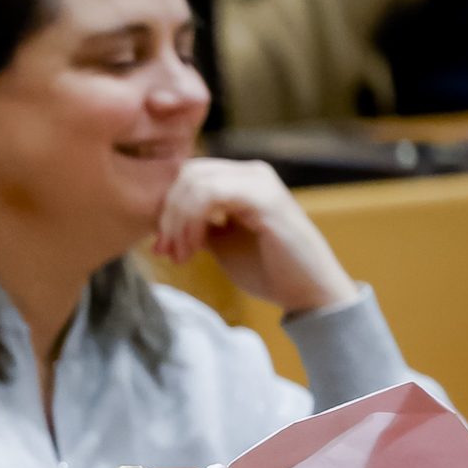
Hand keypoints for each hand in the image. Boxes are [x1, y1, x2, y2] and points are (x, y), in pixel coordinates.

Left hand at [153, 157, 356, 315]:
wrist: (308, 294)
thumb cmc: (267, 269)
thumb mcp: (220, 244)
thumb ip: (195, 226)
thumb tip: (160, 222)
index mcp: (241, 180)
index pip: (188, 175)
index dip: (165, 207)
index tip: (160, 247)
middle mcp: (251, 173)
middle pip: (187, 174)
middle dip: (167, 214)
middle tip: (166, 252)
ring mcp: (260, 182)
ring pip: (195, 182)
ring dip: (178, 221)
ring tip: (182, 255)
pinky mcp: (265, 198)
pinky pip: (211, 194)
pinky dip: (192, 221)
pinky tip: (194, 249)